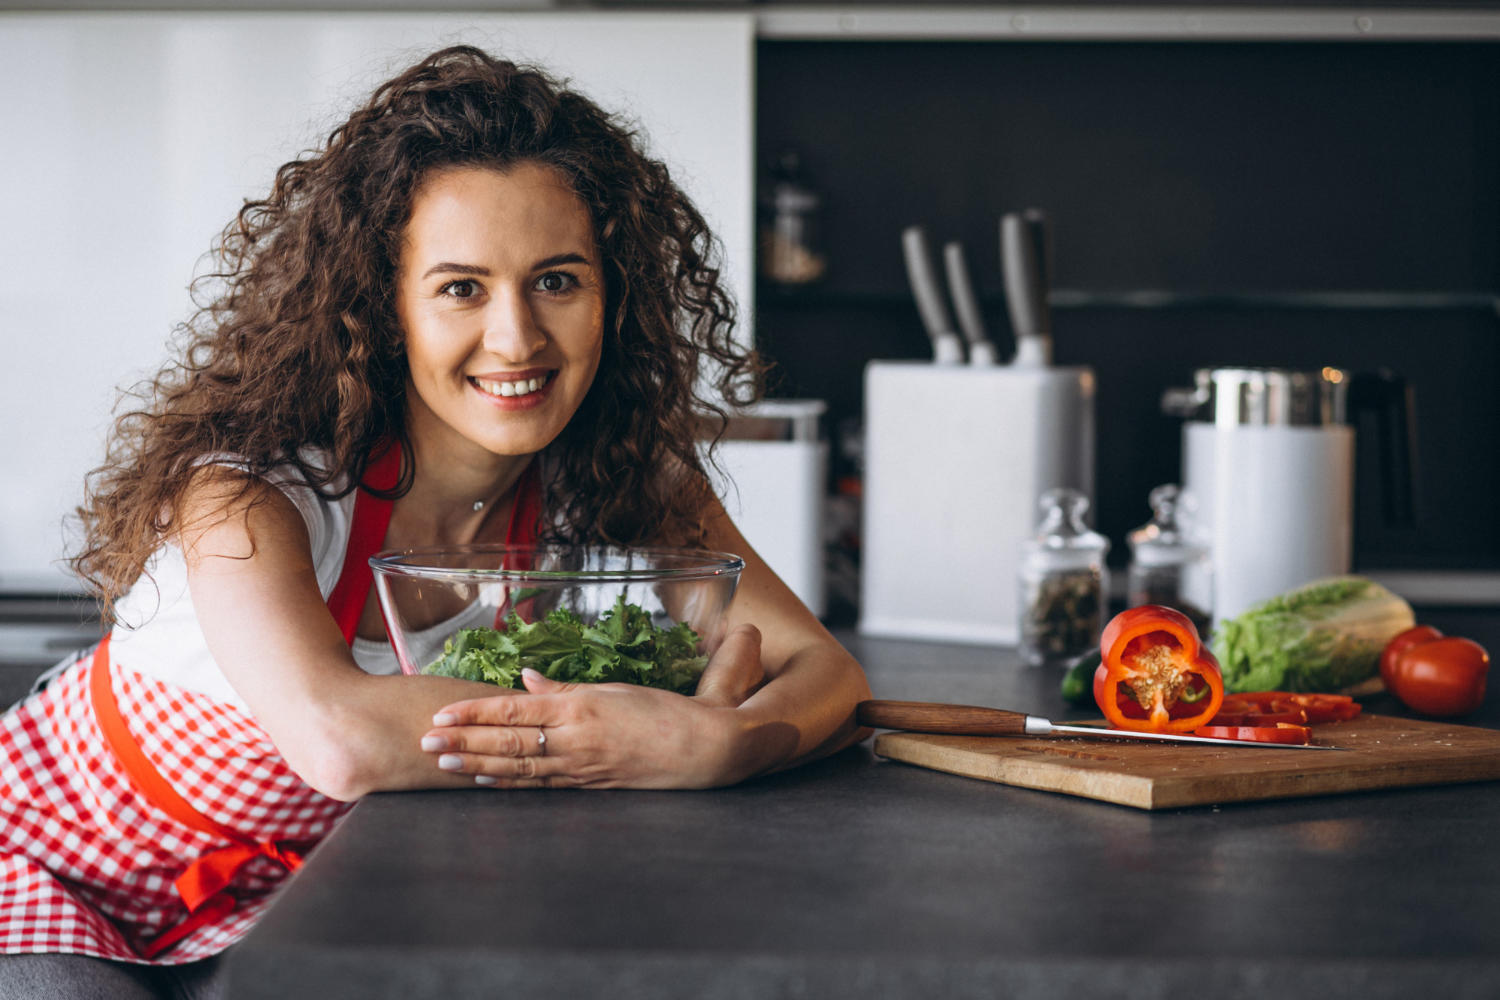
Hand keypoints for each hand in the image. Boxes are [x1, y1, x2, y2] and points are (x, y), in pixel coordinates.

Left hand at [419, 624, 773, 788]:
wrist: (703, 748)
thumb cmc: (664, 712)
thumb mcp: (613, 690)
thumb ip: (564, 690)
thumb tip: (523, 680)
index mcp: (580, 707)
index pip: (514, 710)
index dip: (474, 714)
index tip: (442, 714)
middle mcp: (575, 739)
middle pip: (507, 742)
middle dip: (463, 742)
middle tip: (425, 742)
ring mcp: (581, 767)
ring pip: (518, 767)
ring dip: (477, 765)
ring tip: (442, 763)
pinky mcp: (589, 785)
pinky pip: (540, 785)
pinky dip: (508, 784)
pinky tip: (484, 782)